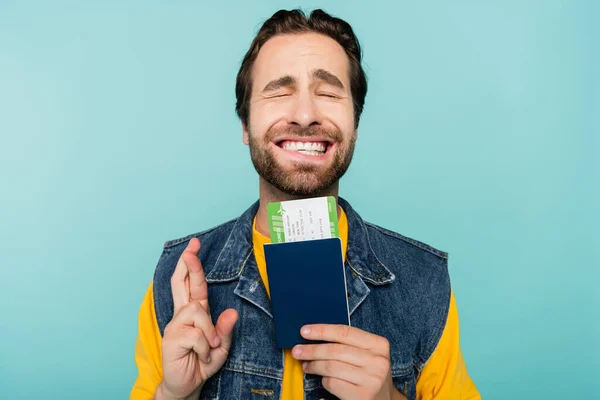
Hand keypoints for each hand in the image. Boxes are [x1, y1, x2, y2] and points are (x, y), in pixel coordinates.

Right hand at [157, 238, 238, 399]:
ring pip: (196, 312)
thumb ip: (225, 330)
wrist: (187, 385)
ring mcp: (175, 325)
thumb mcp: (221, 347)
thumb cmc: (202, 362)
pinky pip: (195, 334)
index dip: (193, 264)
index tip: (194, 245)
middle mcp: (182, 315)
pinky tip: (200, 355)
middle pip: (182, 283)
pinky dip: (204, 346)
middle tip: (191, 249)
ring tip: (208, 348)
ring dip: (208, 331)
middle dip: (188, 264)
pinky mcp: (171, 338)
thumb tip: (232, 313)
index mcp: (194, 312)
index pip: (192, 283)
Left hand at [291, 324, 405, 399]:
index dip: (322, 330)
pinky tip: (321, 379)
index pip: (345, 332)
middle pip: (335, 350)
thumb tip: (315, 335)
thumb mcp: (367, 355)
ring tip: (306, 366)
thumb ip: (348, 344)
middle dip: (312, 350)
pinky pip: (332, 383)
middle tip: (297, 350)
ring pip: (331, 367)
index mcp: (379, 345)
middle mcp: (378, 361)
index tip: (304, 331)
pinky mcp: (362, 395)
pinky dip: (323, 380)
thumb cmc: (369, 374)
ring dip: (314, 365)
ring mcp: (371, 379)